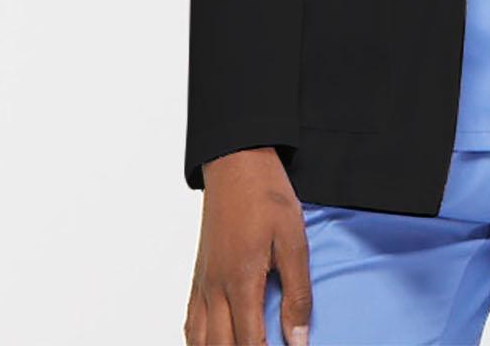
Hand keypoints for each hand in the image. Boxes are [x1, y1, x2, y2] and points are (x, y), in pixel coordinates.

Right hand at [184, 147, 310, 345]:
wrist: (235, 161)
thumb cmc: (266, 195)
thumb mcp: (294, 239)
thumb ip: (297, 293)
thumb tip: (299, 339)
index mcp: (241, 281)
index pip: (250, 344)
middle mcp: (215, 289)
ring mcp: (203, 284)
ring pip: (200, 342)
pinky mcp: (198, 276)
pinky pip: (190, 323)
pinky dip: (199, 343)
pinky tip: (213, 344)